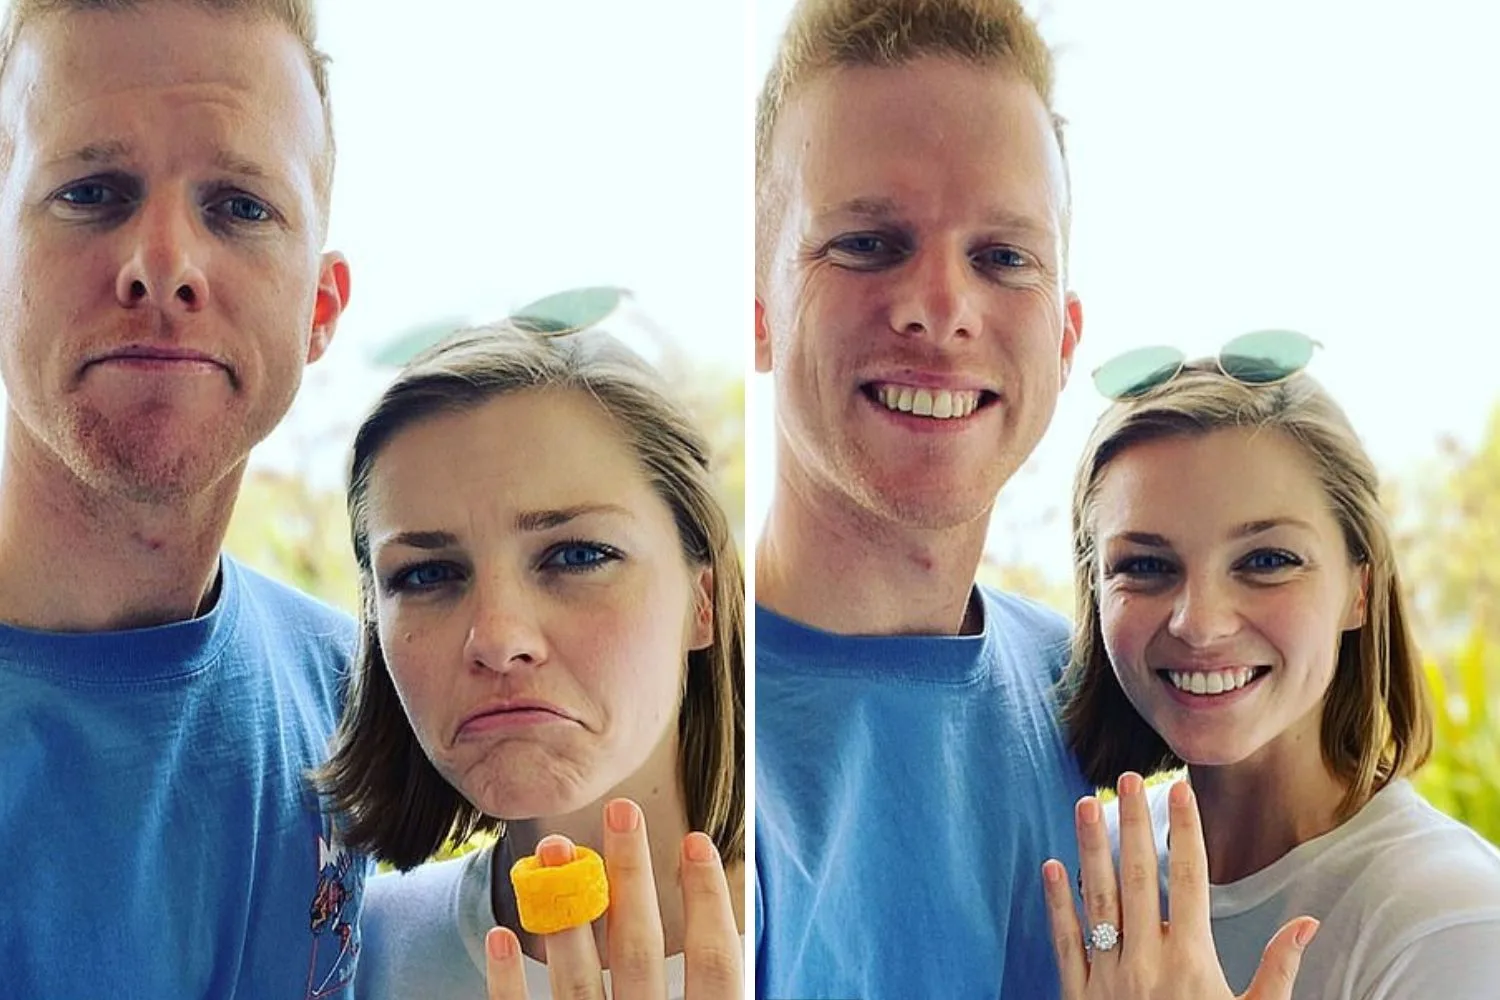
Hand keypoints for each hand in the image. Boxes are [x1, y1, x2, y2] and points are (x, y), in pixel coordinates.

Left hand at [484, 797, 742, 998]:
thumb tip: (722, 915)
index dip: (708, 899)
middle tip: (621, 810)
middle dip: (630, 875)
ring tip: (552, 849)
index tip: (695, 839)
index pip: (716, 962)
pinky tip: (500, 934)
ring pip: (576, 983)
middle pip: (638, 951)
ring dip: (564, 912)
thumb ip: (717, 989)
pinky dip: (509, 980)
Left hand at [1041, 773, 1318, 999]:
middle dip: (1132, 823)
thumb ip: (1278, 970)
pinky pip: (1065, 942)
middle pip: (1137, 877)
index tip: (1181, 790)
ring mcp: (1108, 977)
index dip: (1185, 832)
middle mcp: (1146, 961)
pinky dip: (1057, 904)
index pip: (1189, 880)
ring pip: (1096, 900)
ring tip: (1085, 805)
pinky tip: (1051, 867)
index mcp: (1192, 961)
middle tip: (1127, 778)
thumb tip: (1309, 923)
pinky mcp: (1078, 995)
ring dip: (1089, 849)